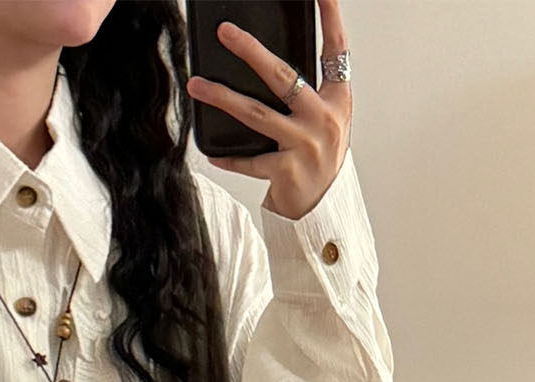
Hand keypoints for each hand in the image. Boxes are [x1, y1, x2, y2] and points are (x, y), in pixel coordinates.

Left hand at [184, 0, 352, 220]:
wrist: (322, 210)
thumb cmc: (319, 161)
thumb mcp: (323, 122)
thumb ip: (307, 95)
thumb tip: (266, 65)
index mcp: (337, 100)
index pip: (335, 50)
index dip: (330, 17)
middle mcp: (323, 119)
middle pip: (282, 75)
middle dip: (250, 50)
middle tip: (225, 32)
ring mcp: (305, 145)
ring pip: (256, 113)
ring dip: (222, 97)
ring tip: (196, 85)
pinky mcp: (287, 172)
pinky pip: (249, 159)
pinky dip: (228, 157)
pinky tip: (210, 152)